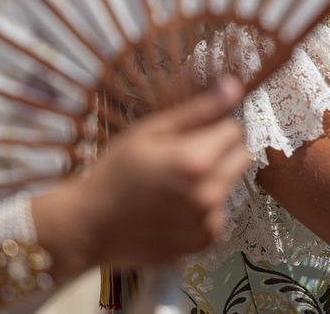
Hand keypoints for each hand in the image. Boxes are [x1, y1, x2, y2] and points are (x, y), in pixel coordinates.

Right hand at [50, 79, 249, 269]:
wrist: (89, 226)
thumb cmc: (114, 173)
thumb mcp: (150, 132)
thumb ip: (198, 111)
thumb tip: (235, 87)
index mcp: (196, 161)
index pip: (234, 130)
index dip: (213, 128)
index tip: (188, 135)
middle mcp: (209, 194)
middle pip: (240, 157)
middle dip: (219, 152)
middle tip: (181, 158)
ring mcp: (208, 222)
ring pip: (229, 185)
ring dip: (211, 181)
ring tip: (172, 186)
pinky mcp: (204, 242)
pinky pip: (217, 213)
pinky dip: (202, 209)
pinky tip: (173, 208)